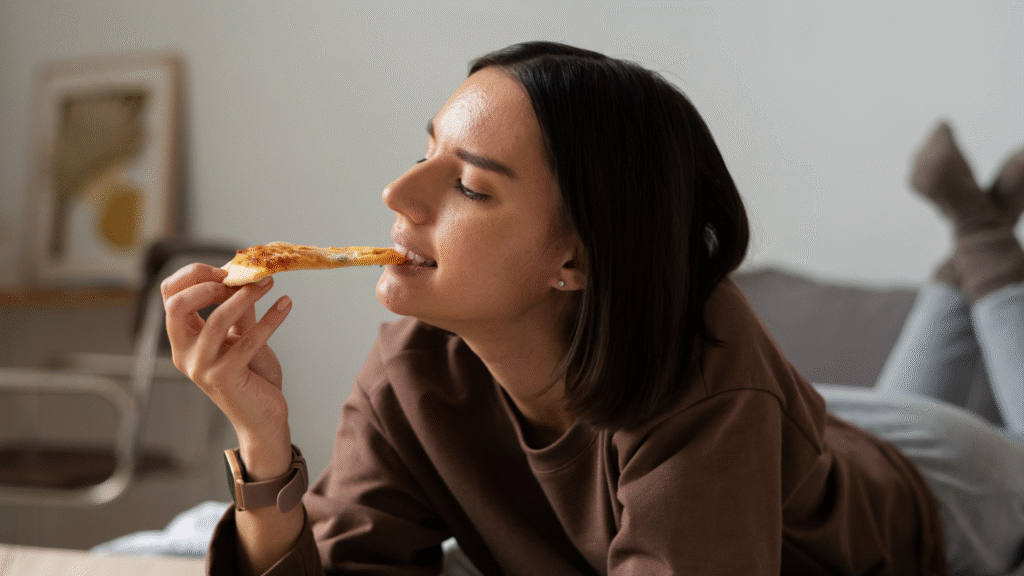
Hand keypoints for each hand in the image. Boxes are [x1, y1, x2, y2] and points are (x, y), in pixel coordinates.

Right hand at [161, 264, 292, 472]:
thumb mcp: (241, 337)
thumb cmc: (251, 376)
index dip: (194, 276)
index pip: (170, 296)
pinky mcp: (224, 378)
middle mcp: (185, 353)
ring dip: (245, 296)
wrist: (263, 417)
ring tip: (268, 284)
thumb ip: (239, 310)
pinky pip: (248, 340)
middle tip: (240, 277)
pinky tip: (285, 304)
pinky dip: (270, 319)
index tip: (226, 270)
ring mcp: (202, 367)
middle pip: (177, 304)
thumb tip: (245, 276)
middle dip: (207, 283)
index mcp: (183, 339)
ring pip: (217, 320)